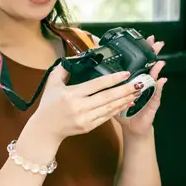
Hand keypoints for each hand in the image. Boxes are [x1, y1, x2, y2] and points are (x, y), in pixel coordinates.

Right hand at [22, 60, 139, 148]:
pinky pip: (107, 117)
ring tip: (137, 92)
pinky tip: (127, 103)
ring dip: (125, 99)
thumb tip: (76, 57)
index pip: (96, 85)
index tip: (126, 74)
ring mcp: (85, 119)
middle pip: (107, 97)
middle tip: (139, 83)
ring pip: (110, 108)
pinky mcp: (88, 127)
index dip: (112, 79)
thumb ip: (63, 68)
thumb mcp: (52, 83)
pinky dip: (118, 109)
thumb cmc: (49, 104)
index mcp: (71, 94)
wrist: (46, 128)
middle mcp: (79, 107)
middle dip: (125, 90)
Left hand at [116, 38, 166, 134]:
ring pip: (154, 78)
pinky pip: (156, 94)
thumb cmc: (122, 111)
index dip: (142, 51)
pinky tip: (162, 80)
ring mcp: (149, 92)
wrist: (132, 128)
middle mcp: (142, 84)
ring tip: (160, 60)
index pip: (138, 62)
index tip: (145, 39)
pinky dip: (159, 87)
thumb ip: (108, 84)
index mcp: (132, 81)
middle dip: (153, 54)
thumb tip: (96, 71)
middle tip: (156, 42)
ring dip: (157, 69)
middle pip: (148, 66)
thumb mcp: (112, 95)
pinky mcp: (152, 103)